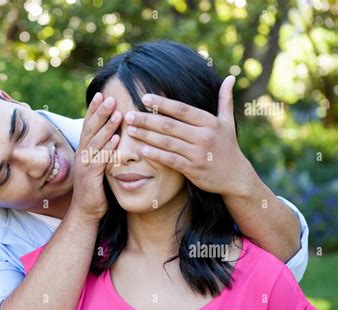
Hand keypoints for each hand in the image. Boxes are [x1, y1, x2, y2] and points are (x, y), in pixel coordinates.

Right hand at [71, 93, 121, 218]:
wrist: (86, 212)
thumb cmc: (95, 188)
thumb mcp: (97, 166)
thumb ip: (102, 151)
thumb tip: (113, 135)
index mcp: (84, 150)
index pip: (88, 126)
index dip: (93, 110)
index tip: (101, 94)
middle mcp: (82, 155)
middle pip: (90, 129)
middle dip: (100, 112)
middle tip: (110, 97)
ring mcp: (84, 166)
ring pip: (96, 142)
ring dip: (107, 126)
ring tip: (117, 112)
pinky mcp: (90, 177)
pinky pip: (100, 160)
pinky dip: (108, 148)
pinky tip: (117, 139)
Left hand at [124, 75, 253, 196]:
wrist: (235, 177)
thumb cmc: (227, 146)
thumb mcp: (228, 122)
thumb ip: (225, 100)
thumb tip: (229, 77)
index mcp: (209, 122)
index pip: (181, 109)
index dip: (162, 103)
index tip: (144, 98)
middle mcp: (204, 136)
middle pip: (170, 125)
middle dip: (147, 120)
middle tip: (129, 115)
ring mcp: (197, 154)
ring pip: (167, 142)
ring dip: (147, 136)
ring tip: (130, 130)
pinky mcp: (193, 170)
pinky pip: (170, 160)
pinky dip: (156, 155)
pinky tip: (142, 150)